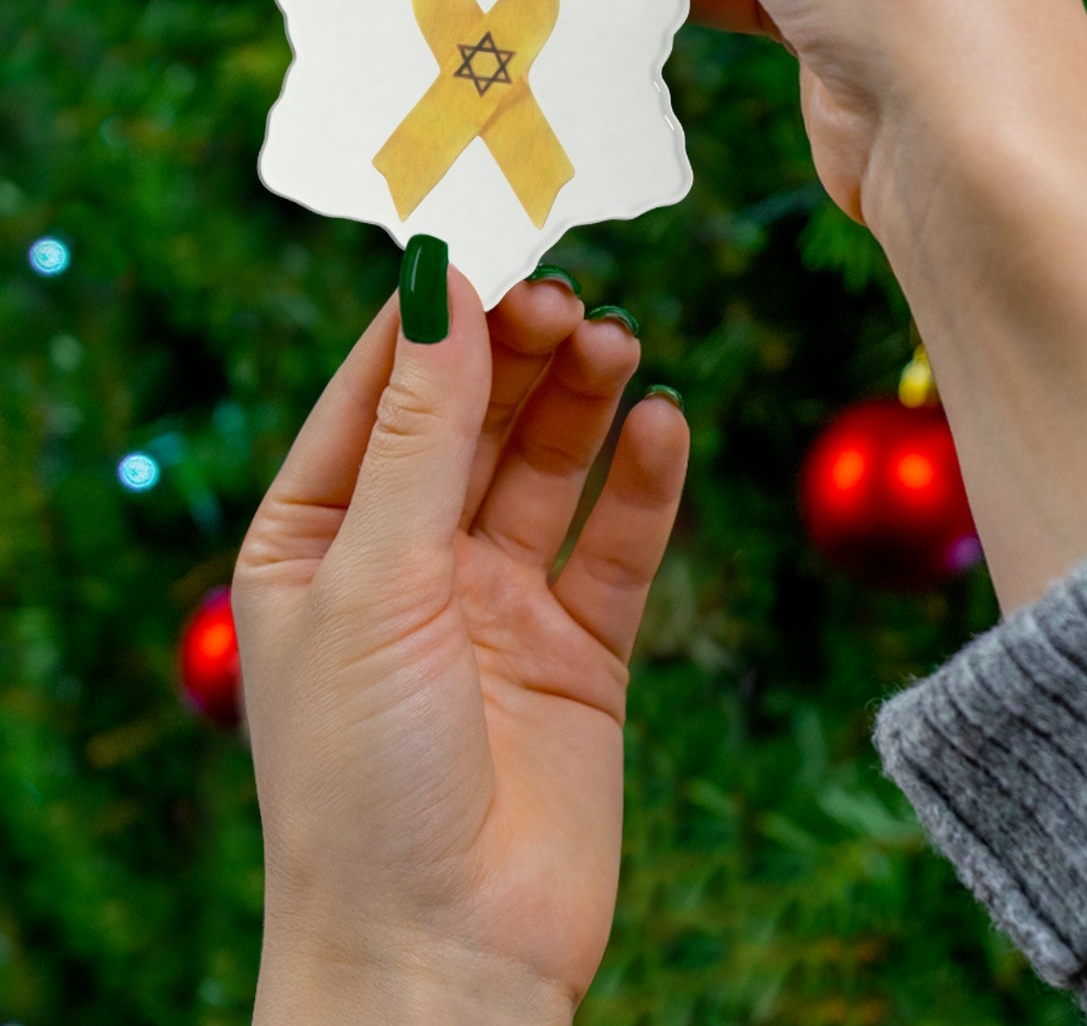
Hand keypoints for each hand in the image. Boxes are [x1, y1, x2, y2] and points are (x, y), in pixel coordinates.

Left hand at [233, 268, 687, 1021]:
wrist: (445, 959)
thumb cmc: (362, 779)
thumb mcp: (375, 580)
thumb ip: (419, 432)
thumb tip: (440, 285)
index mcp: (319, 540)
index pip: (377, 392)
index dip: (432, 315)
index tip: (489, 236)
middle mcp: (408, 561)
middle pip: (473, 418)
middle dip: (518, 351)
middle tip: (570, 295)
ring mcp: (497, 603)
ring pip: (548, 467)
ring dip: (583, 400)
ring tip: (619, 341)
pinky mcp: (580, 648)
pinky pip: (617, 543)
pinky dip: (643, 482)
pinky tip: (664, 425)